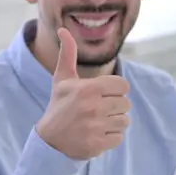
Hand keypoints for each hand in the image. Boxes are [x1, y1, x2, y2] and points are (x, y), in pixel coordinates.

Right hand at [35, 27, 130, 159]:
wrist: (49, 140)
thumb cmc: (59, 105)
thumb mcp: (62, 79)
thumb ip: (67, 54)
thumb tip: (63, 30)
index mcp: (88, 88)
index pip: (123, 85)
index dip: (116, 90)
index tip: (103, 95)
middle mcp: (93, 107)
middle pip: (126, 104)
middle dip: (115, 107)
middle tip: (100, 110)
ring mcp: (95, 127)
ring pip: (124, 121)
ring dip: (114, 122)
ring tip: (99, 123)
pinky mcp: (97, 144)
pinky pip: (119, 138)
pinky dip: (111, 137)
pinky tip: (97, 134)